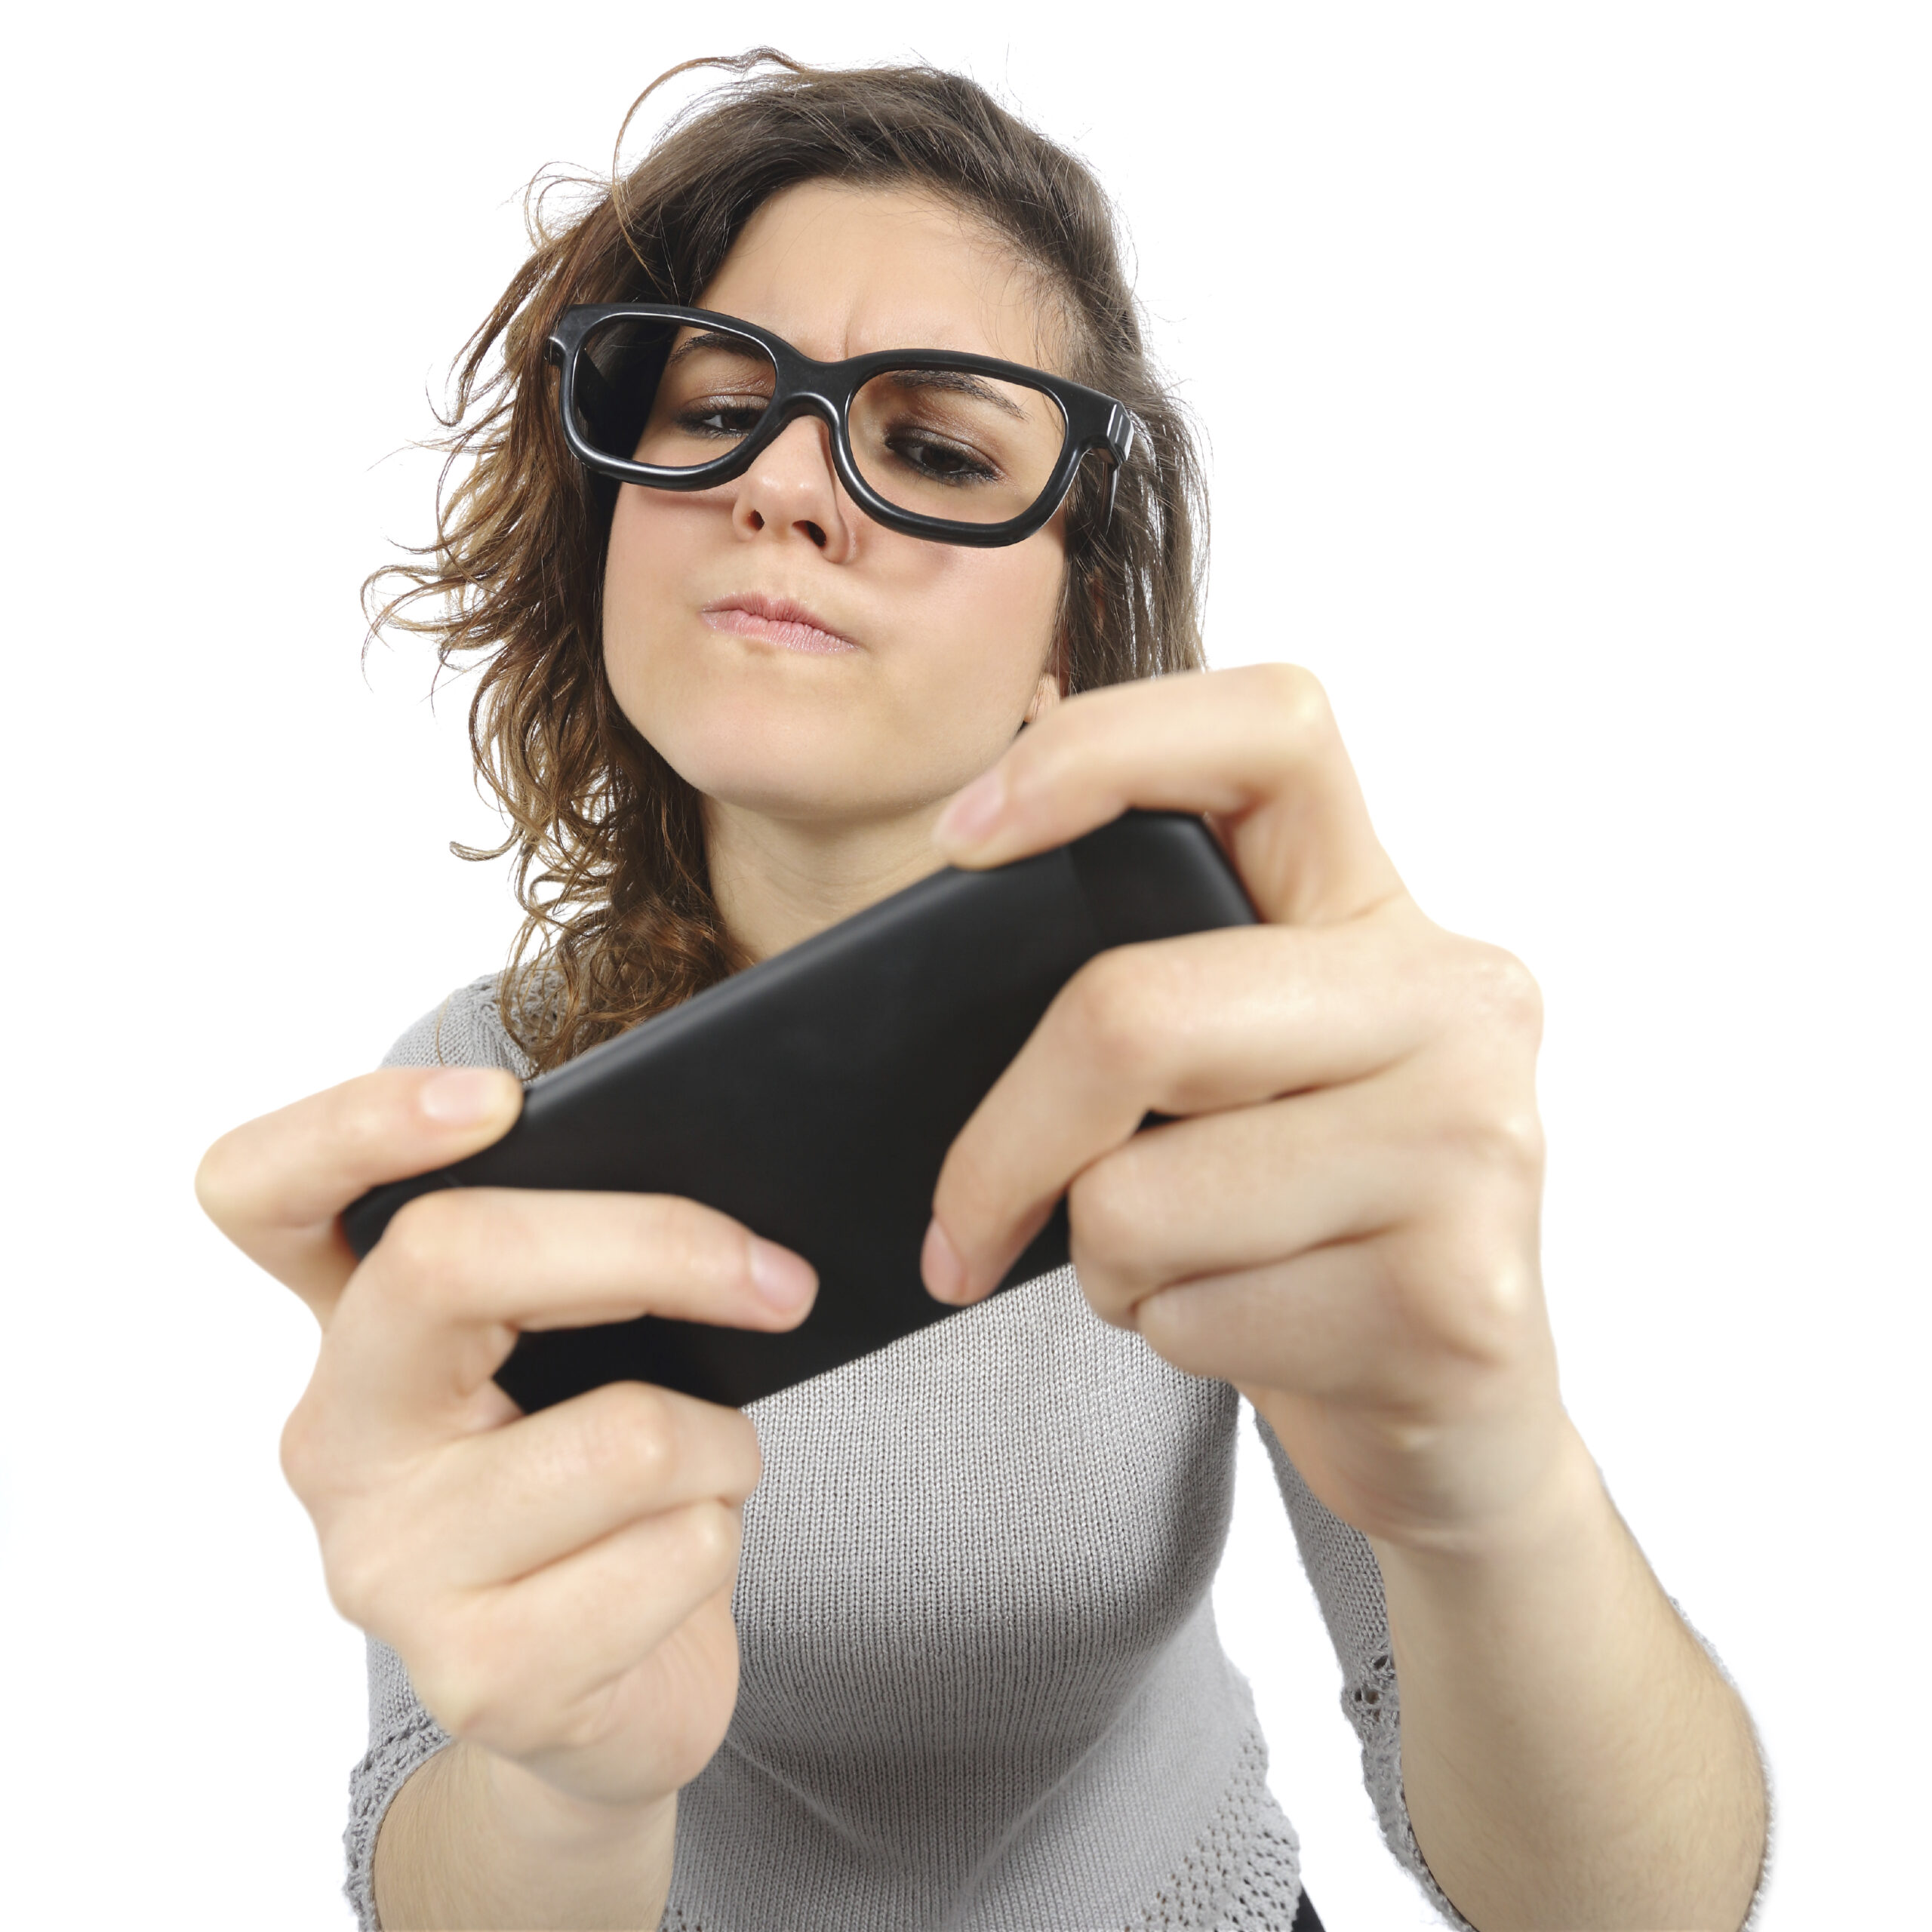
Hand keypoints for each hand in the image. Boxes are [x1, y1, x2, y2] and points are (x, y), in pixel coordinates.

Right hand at [195, 1066, 818, 1814]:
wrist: (612, 1690)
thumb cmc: (607, 1485)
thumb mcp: (582, 1348)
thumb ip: (587, 1264)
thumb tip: (726, 1188)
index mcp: (352, 1328)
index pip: (262, 1190)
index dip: (358, 1123)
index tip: (499, 1099)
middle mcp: (338, 1438)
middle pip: (453, 1261)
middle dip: (656, 1244)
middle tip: (777, 1278)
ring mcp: (389, 1566)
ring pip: (626, 1434)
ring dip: (723, 1443)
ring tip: (704, 1472)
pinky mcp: (480, 1673)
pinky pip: (674, 1550)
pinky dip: (722, 1537)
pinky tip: (681, 1561)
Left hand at [921, 664, 1563, 1550]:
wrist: (1458, 1418)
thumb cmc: (1308, 1220)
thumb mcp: (1248, 1068)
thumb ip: (1161, 983)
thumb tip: (969, 883)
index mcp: (1383, 910)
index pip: (1269, 729)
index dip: (1098, 749)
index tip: (963, 836)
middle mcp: (1455, 997)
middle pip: (1132, 1013)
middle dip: (1003, 1145)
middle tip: (962, 1225)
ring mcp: (1473, 1142)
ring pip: (1137, 1197)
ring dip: (1106, 1264)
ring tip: (1186, 1269)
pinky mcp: (1458, 1292)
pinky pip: (1192, 1314)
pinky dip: (1168, 1338)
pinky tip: (1253, 1329)